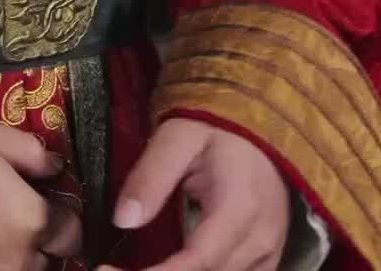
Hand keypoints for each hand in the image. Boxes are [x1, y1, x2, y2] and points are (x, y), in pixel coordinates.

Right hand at [0, 118, 82, 270]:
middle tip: (15, 220)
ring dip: (16, 259)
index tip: (48, 206)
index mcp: (32, 220)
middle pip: (48, 261)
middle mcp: (20, 260)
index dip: (63, 219)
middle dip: (40, 242)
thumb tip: (56, 166)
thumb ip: (29, 151)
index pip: (71, 233)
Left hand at [98, 118, 291, 270]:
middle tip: (112, 268)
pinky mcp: (267, 259)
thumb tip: (122, 220)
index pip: (196, 262)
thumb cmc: (217, 125)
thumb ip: (152, 177)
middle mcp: (260, 241)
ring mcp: (269, 254)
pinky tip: (171, 267)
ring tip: (139, 266)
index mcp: (239, 209)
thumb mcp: (177, 136)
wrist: (261, 124)